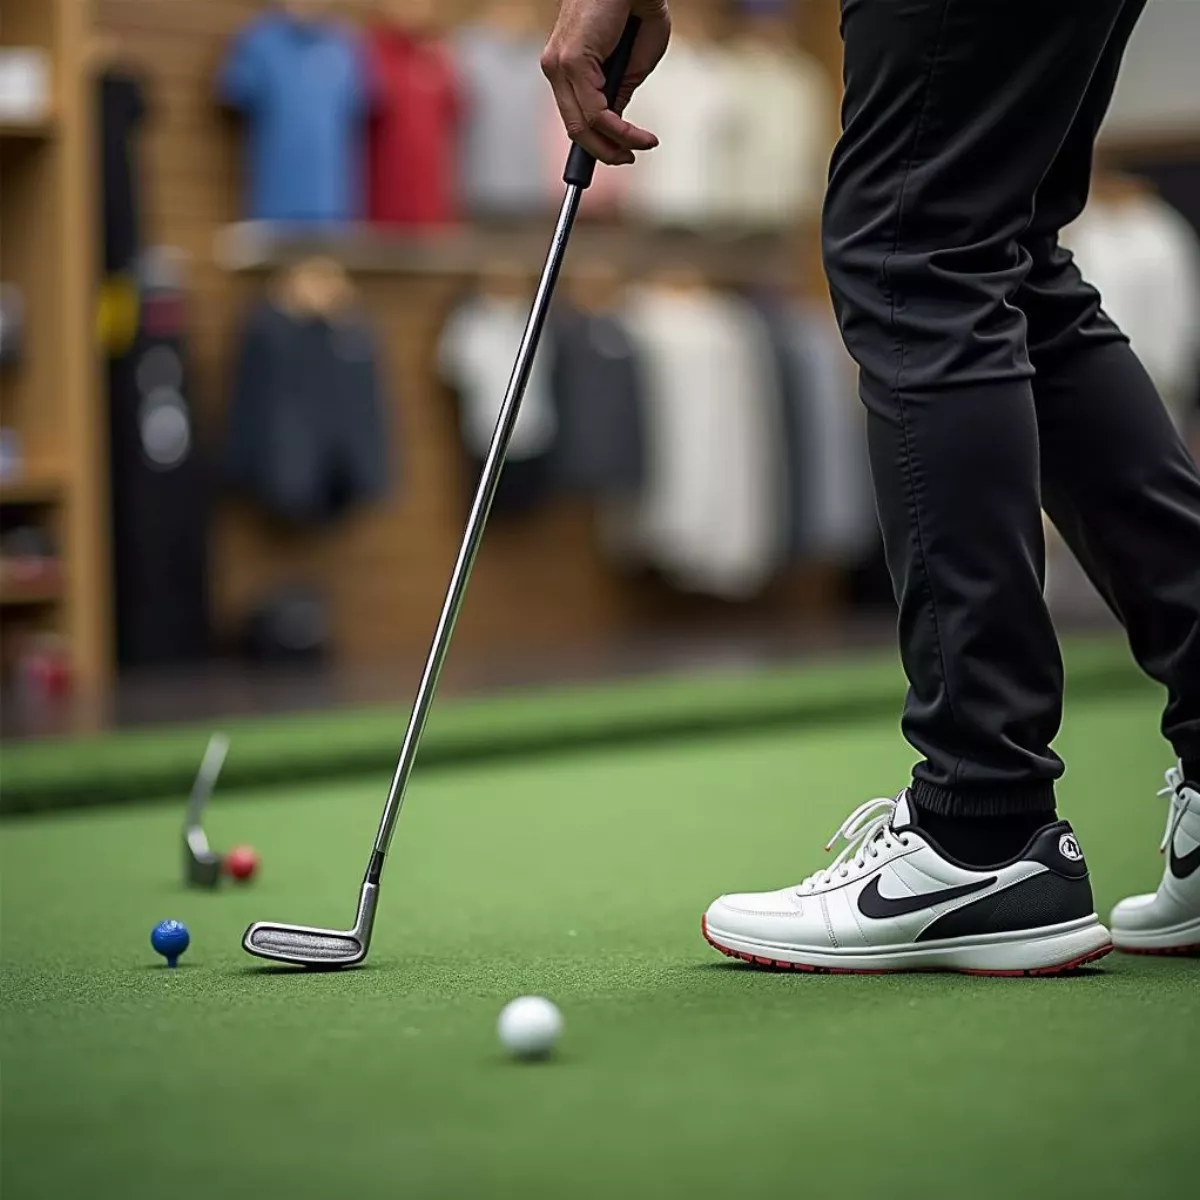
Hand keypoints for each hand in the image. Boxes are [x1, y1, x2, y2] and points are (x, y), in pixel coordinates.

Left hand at [541, 0, 670, 166]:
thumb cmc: (634, 4)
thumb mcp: (631, 59)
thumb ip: (621, 88)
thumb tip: (617, 116)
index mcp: (565, 66)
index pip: (575, 116)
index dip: (595, 142)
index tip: (619, 154)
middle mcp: (556, 67)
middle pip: (574, 127)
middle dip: (603, 151)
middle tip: (628, 158)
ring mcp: (559, 65)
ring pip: (582, 125)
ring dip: (615, 144)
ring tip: (641, 147)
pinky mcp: (571, 62)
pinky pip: (595, 112)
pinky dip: (619, 130)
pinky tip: (638, 136)